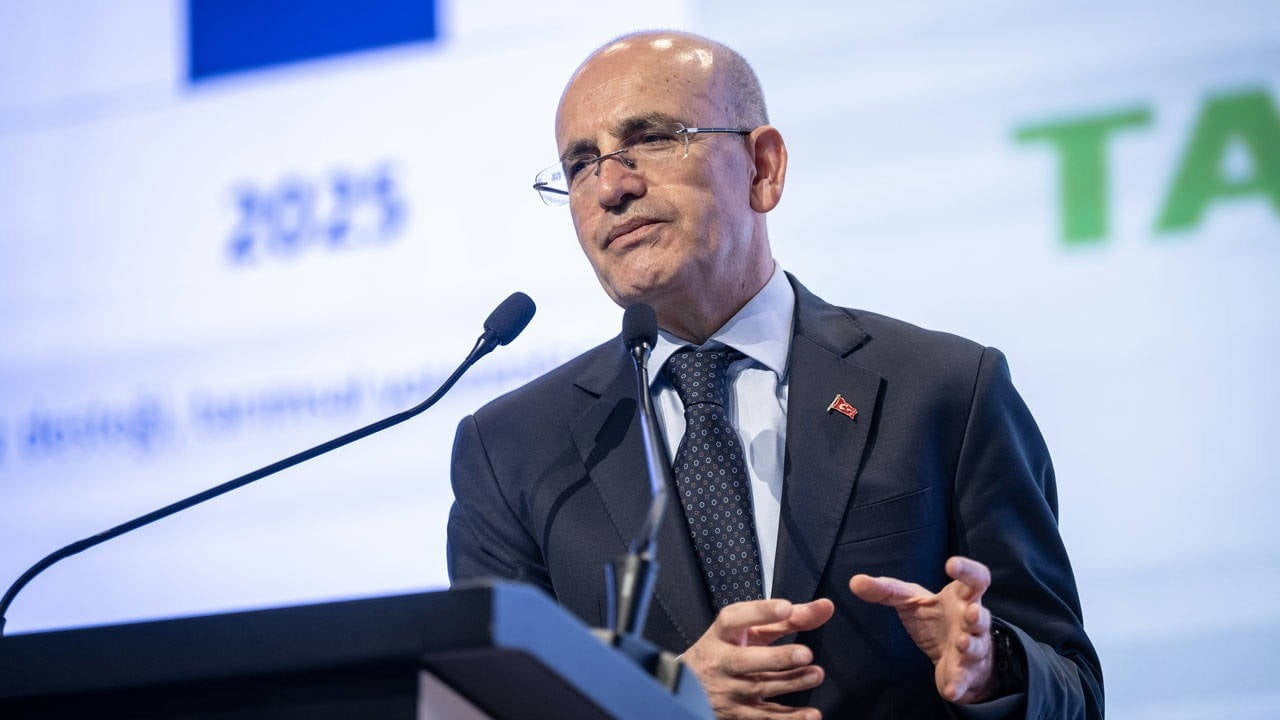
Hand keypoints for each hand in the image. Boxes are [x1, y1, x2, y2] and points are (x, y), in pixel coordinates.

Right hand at [682, 598, 834, 719]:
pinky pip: (765, 717)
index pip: (734, 619)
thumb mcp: (749, 631)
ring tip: (816, 674)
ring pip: (759, 689)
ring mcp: (728, 690)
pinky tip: (812, 715)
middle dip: (776, 657)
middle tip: (806, 653)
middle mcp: (721, 661)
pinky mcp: (738, 714)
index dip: (760, 612)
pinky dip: (790, 719)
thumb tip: (824, 608)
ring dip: (791, 683)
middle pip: (745, 660)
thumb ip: (787, 620)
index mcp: (722, 634)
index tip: (786, 608)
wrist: (691, 687)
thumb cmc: (727, 650)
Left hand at [849, 556, 996, 703]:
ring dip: (970, 645)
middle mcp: (971, 621)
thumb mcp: (909, 600)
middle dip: (977, 615)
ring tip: (960, 643)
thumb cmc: (935, 618)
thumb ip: (885, 590)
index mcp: (961, 597)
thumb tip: (855, 581)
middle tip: (970, 612)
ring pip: (976, 646)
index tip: (950, 564)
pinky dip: (958, 685)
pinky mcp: (965, 673)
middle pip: (981, 615)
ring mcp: (972, 648)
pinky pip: (964, 679)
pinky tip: (949, 691)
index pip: (974, 579)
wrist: (952, 655)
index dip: (967, 570)